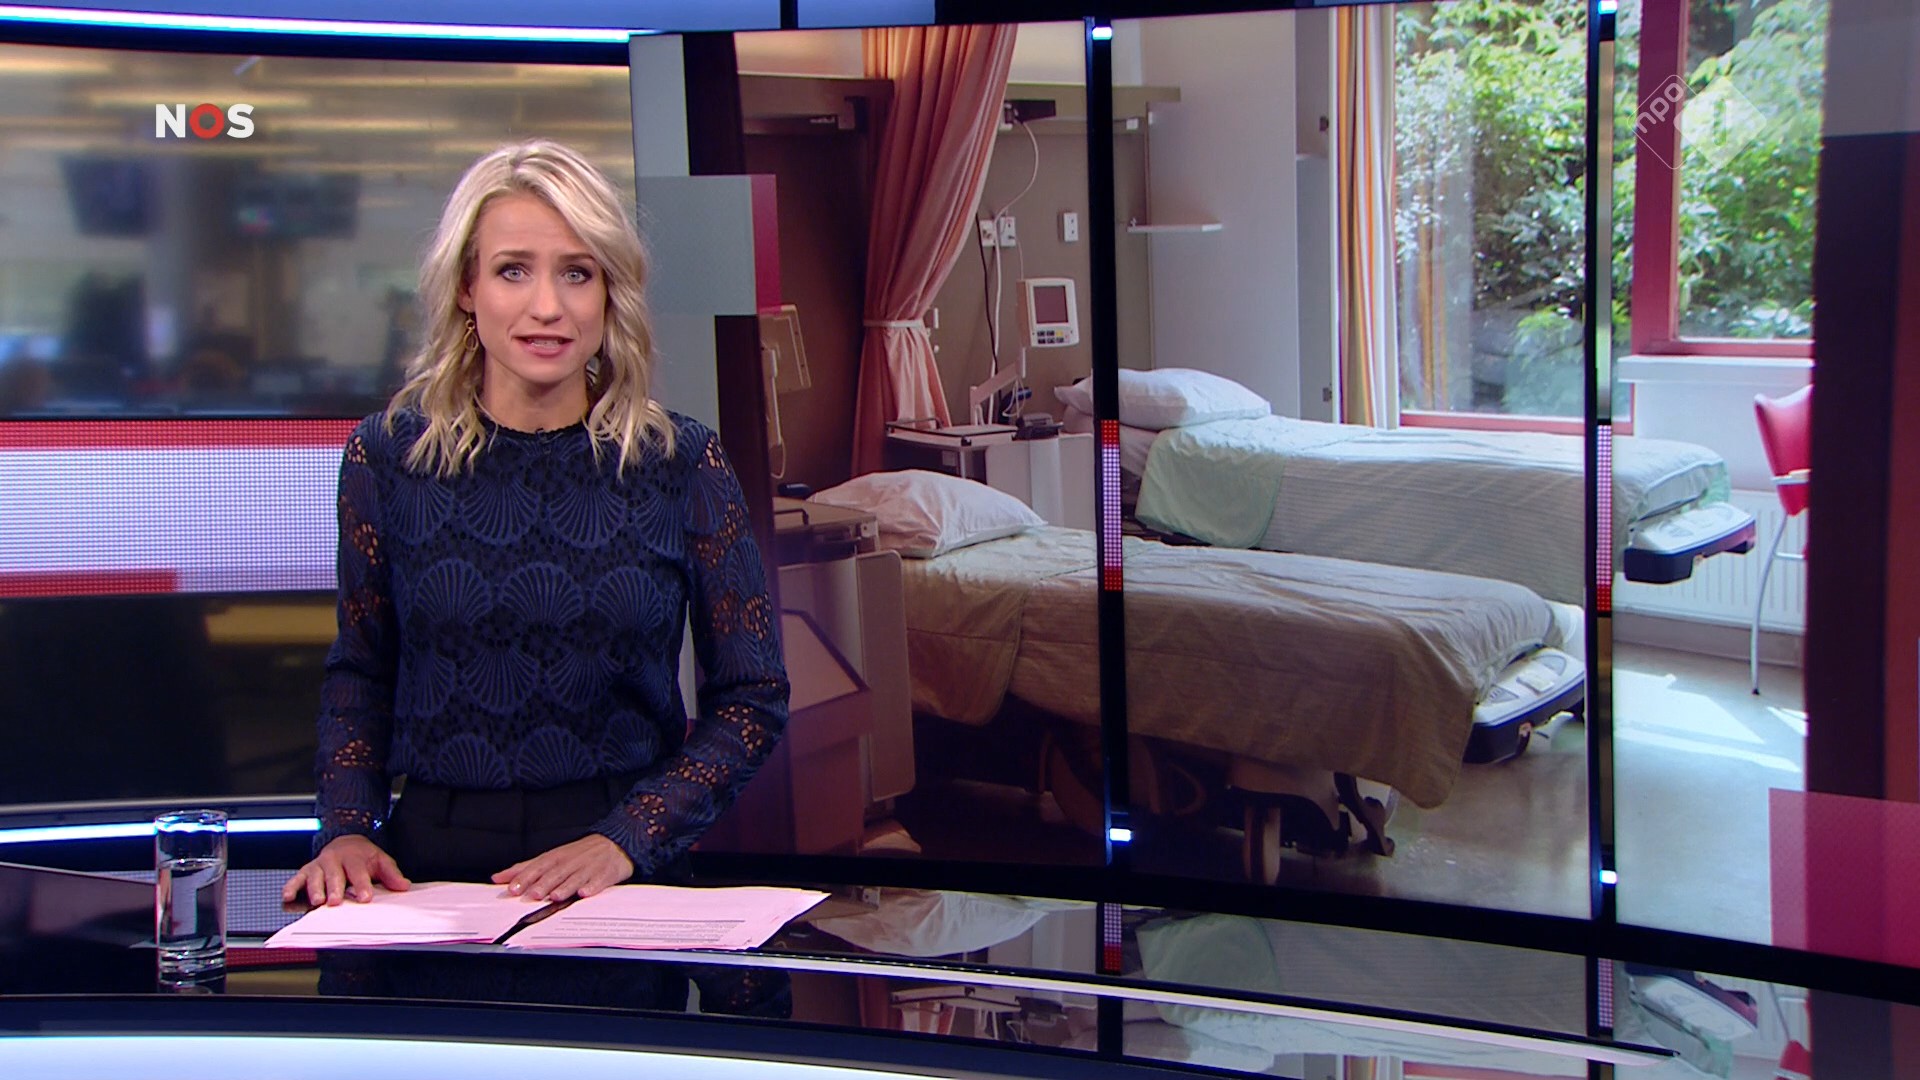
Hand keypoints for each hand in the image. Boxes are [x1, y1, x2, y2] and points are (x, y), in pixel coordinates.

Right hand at [282, 835, 410, 907]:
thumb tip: (404, 886)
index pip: (359, 873)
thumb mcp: (380, 861)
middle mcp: (335, 860)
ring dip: (315, 889)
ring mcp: (319, 865)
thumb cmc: (363, 857)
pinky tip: (287, 896)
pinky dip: (291, 887)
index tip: (365, 897)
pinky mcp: (306, 871)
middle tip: (336, 901)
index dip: (362, 885)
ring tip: (317, 901)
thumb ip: (391, 874)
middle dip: (335, 888)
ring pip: (315, 877)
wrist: (345, 841)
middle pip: (335, 876)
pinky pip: (297, 878)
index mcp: (354, 857)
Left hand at [491, 834, 633, 901]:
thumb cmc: (579, 854)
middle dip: (543, 884)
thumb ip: (524, 868)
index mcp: (555, 857)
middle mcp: (570, 862)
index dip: (525, 878)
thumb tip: (498, 877)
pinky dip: (592, 887)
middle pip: (555, 873)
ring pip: (574, 878)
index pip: (537, 867)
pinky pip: (598, 881)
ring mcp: (588, 868)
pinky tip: (585, 893)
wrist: (614, 843)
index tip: (513, 889)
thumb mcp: (551, 857)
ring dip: (565, 887)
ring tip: (556, 896)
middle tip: (533, 895)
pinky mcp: (605, 874)